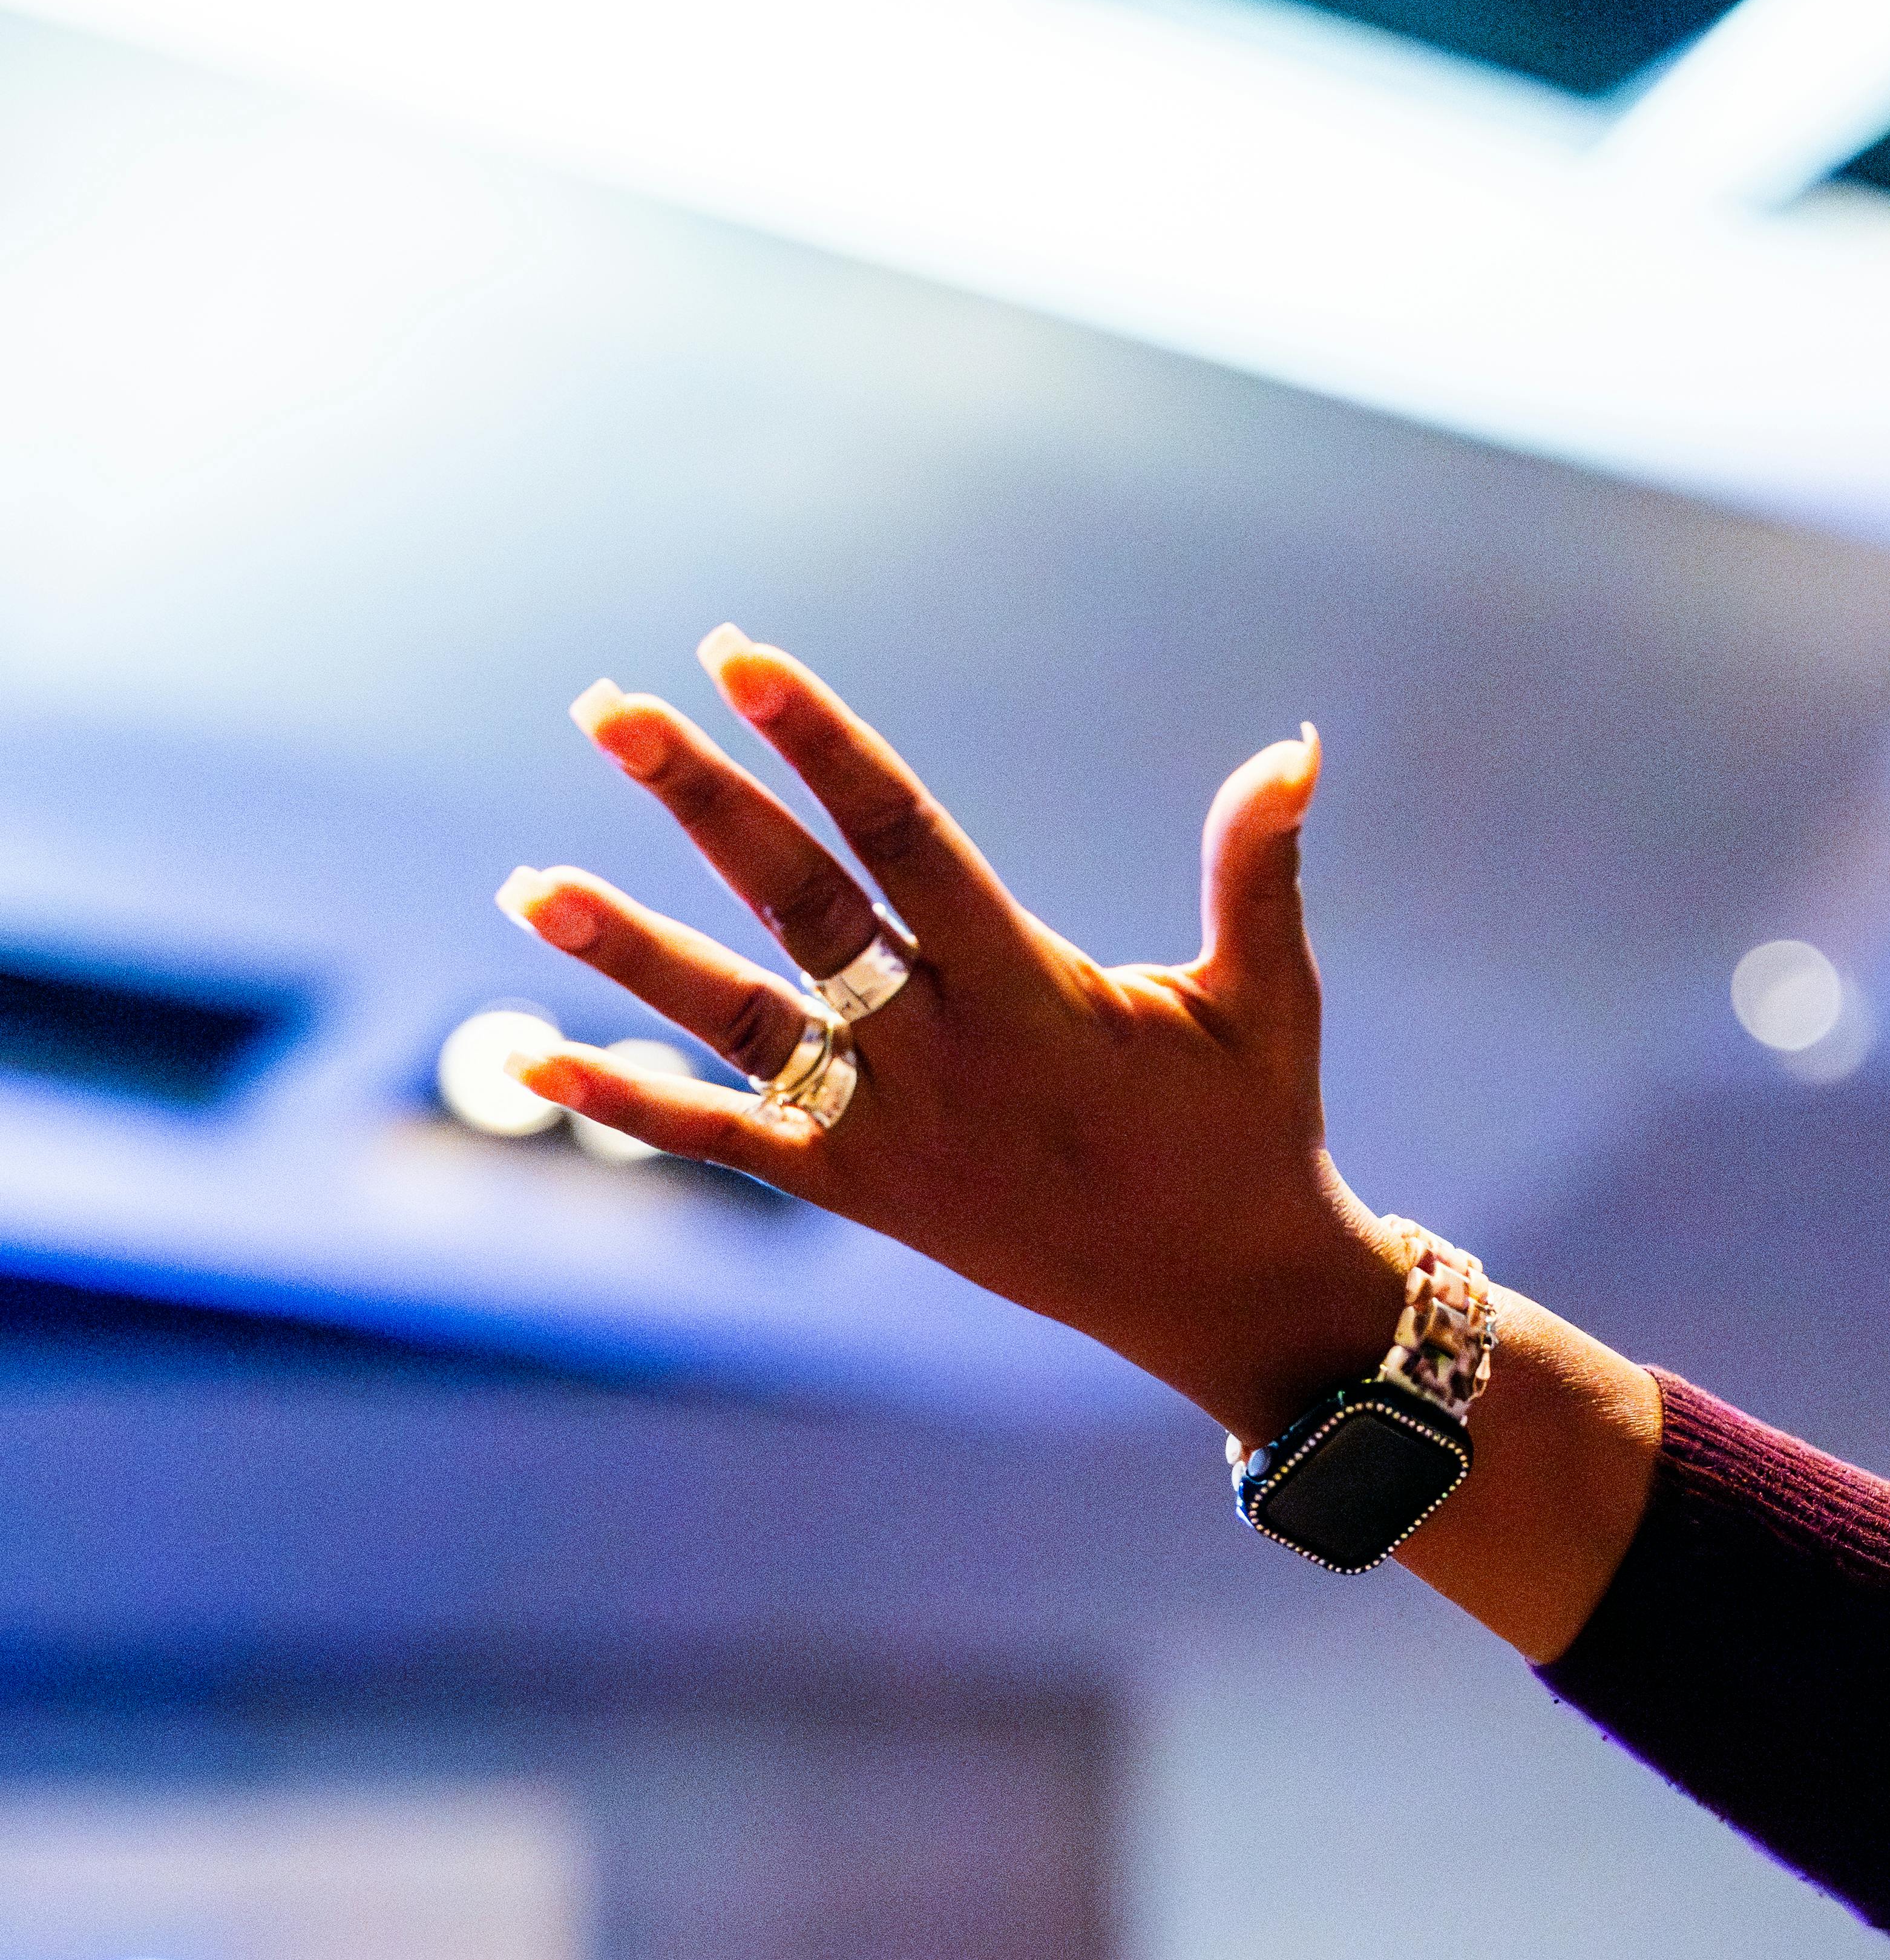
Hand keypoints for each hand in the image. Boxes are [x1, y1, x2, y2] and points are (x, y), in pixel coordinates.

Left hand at [500, 626, 1408, 1446]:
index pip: (903, 837)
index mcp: (1032, 991)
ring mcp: (890, 1132)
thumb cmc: (1250, 1129)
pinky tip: (529, 1057)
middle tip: (608, 705)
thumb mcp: (1265, 998)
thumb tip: (1294, 744)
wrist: (1223, 1300)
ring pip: (735, 1022)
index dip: (820, 743)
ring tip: (525, 884)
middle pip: (799, 904)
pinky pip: (725, 1141)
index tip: (740, 659)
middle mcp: (943, 1058)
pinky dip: (625, 1101)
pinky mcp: (861, 1191)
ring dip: (626, 952)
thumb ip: (1256, 868)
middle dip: (701, 798)